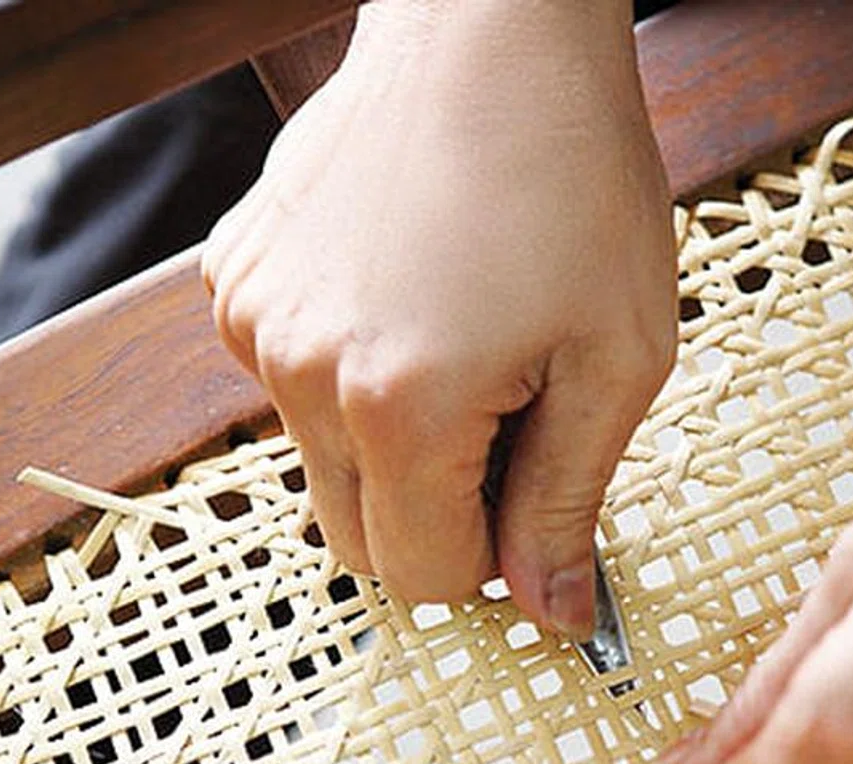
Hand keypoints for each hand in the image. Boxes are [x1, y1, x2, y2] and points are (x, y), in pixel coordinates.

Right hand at [202, 0, 675, 632]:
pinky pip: (288, 384)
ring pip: (321, 466)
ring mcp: (254, 321)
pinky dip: (346, 375)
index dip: (498, 555)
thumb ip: (571, 501)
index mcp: (399, 406)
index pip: (428, 579)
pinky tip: (409, 297)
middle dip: (439, 512)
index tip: (537, 489)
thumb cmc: (575, 178)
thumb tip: (554, 616)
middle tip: (512, 417)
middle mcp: (299, 373)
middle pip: (359, 541)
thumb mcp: (617, 358)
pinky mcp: (235, 279)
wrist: (490, 32)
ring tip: (464, 343)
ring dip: (391, 444)